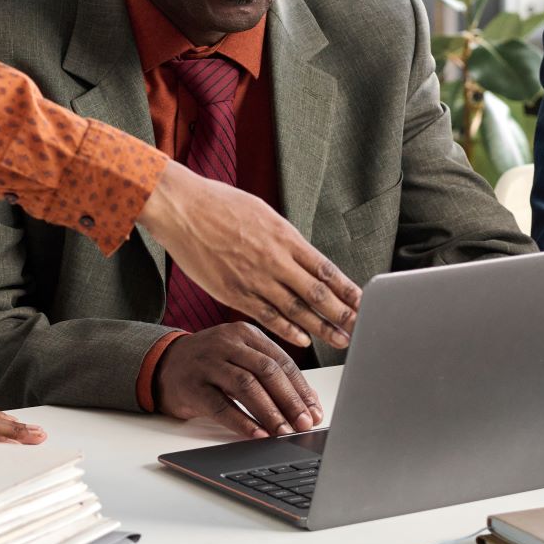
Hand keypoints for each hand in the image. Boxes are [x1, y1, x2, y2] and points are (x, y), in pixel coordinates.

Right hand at [137, 162, 359, 350]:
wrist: (181, 207)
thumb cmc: (218, 203)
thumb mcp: (261, 211)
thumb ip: (282, 237)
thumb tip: (301, 253)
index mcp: (284, 236)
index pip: (325, 269)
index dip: (346, 289)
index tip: (362, 302)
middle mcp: (274, 259)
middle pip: (317, 293)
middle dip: (342, 313)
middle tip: (360, 328)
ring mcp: (254, 278)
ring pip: (295, 309)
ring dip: (320, 327)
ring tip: (339, 340)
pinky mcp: (233, 291)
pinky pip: (266, 315)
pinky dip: (287, 330)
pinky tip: (302, 340)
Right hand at [153, 323, 323, 439]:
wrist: (163, 364)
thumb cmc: (210, 363)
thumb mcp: (239, 356)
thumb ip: (268, 372)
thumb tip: (305, 403)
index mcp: (245, 333)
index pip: (281, 360)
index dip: (301, 388)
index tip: (314, 411)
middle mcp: (227, 343)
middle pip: (266, 370)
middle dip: (289, 400)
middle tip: (304, 423)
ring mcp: (207, 363)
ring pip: (246, 385)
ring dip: (269, 412)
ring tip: (285, 433)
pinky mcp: (191, 385)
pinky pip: (220, 405)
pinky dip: (242, 422)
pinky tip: (257, 435)